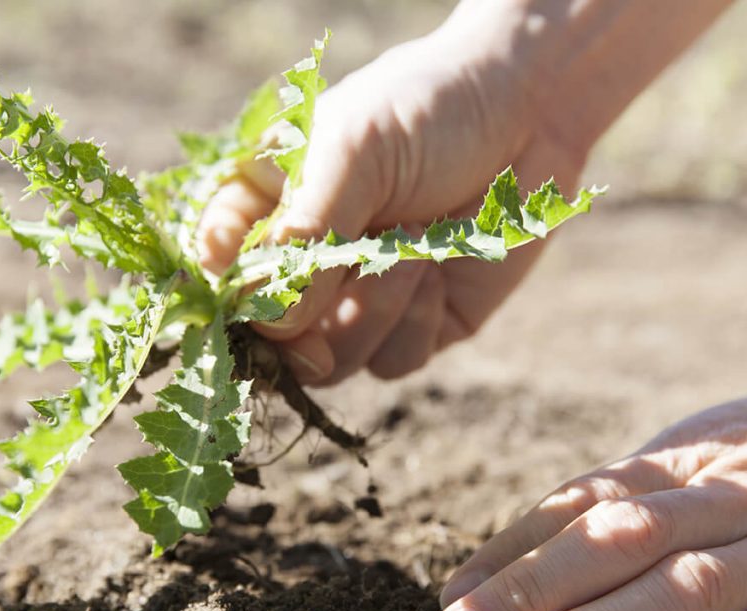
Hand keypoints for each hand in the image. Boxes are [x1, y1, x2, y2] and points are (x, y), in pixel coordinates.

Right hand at [197, 10, 588, 385]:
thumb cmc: (423, 110)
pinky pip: (392, 362)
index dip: (230, 297)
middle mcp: (303, 269)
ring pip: (329, 364)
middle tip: (343, 276)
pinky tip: (437, 267)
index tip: (261, 283)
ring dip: (369, 312)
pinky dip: (413, 322)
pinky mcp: (415, 328)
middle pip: (268, 341)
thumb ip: (306, 231)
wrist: (528, 111)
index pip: (218, 278)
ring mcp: (355, 304)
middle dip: (302, 324)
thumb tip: (277, 323)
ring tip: (411, 249)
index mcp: (265, 216)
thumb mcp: (352, 149)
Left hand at [431, 394, 746, 610]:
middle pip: (615, 540)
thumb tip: (522, 551)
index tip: (452, 597)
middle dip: (527, 592)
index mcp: (692, 463)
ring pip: (683, 590)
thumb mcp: (709, 457)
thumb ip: (632, 495)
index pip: (582, 501)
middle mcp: (733, 499)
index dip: (512, 547)